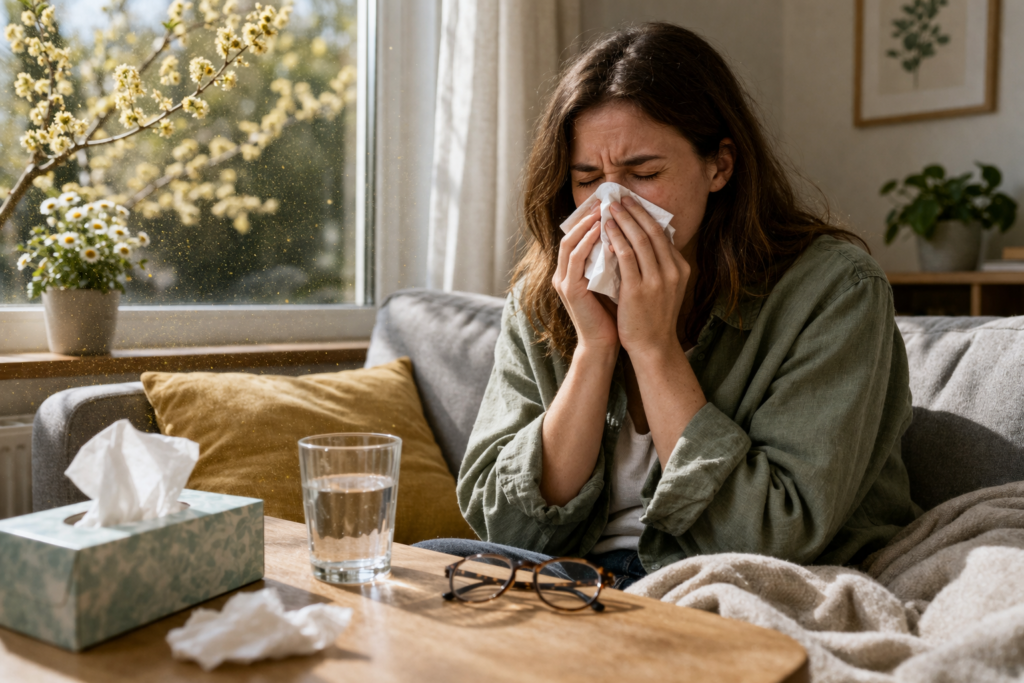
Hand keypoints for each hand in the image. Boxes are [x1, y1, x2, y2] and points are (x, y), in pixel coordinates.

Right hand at [552, 207, 618, 353]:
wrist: (606, 344)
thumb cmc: (614, 315)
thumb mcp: (615, 281)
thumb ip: (616, 261)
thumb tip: (634, 237)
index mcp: (574, 271)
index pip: (579, 237)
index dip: (591, 219)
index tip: (611, 204)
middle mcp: (564, 274)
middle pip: (571, 234)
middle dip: (587, 216)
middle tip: (606, 200)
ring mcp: (563, 282)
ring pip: (570, 243)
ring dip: (586, 225)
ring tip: (603, 210)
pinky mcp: (569, 290)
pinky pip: (575, 259)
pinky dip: (587, 243)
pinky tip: (602, 232)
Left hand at [605, 196, 690, 359]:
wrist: (653, 346)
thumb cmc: (654, 317)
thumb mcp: (665, 288)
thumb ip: (658, 266)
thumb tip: (645, 242)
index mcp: (680, 269)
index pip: (663, 234)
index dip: (646, 215)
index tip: (632, 203)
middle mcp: (672, 271)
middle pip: (653, 232)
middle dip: (635, 211)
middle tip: (620, 197)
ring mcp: (657, 281)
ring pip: (640, 240)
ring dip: (623, 220)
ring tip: (610, 207)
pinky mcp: (638, 290)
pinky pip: (626, 257)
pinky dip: (616, 239)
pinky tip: (606, 230)